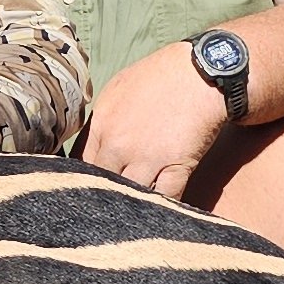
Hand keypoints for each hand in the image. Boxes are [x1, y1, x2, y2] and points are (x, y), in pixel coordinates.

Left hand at [81, 43, 230, 199]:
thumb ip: (102, 119)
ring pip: (129, 195)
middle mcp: (119, 144)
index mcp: (102, 123)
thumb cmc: (162, 75)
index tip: (89, 184)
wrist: (202, 72)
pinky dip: (161, 207)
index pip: (81, 163)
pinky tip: (158, 209)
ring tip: (131, 211)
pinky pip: (164, 198)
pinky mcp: (176, 167)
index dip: (85, 176)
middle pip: (102, 183)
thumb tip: (93, 144)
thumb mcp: (119, 88)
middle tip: (108, 204)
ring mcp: (147, 158)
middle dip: (104, 194)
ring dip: (131, 203)